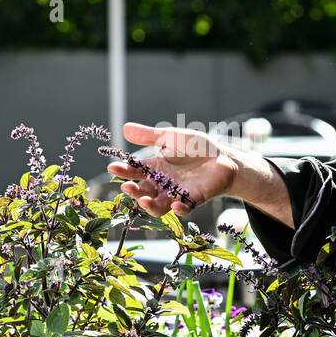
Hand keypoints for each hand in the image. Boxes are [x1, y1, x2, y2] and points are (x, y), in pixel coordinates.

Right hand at [105, 122, 239, 217]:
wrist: (222, 157)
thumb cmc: (196, 147)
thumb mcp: (170, 137)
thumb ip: (149, 136)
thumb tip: (124, 128)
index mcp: (155, 168)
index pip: (135, 171)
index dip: (124, 171)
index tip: (113, 167)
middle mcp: (163, 184)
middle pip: (143, 192)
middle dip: (133, 190)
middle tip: (127, 186)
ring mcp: (177, 193)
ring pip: (158, 206)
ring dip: (149, 205)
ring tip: (143, 200)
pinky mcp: (194, 199)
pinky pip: (184, 208)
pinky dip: (179, 208)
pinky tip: (175, 205)